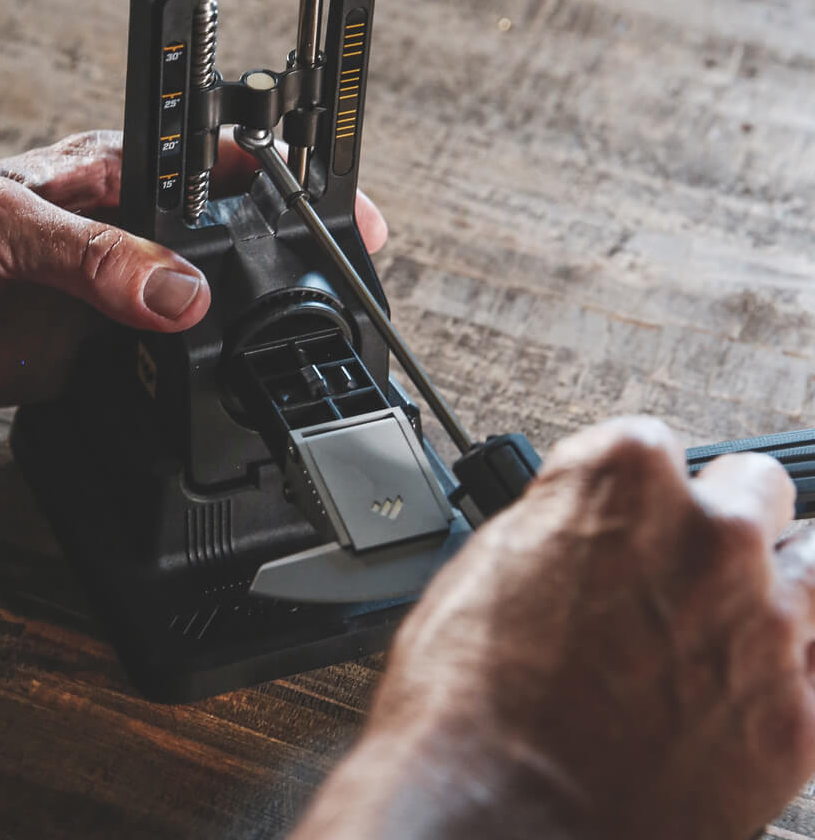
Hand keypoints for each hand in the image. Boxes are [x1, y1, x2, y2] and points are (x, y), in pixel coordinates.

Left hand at [0, 129, 386, 406]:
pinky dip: (181, 392)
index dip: (289, 197)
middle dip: (274, 279)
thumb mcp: (5, 224)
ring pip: (196, 322)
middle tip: (318, 314)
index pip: (222, 175)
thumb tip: (181, 294)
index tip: (347, 226)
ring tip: (274, 366)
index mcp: (115, 178)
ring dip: (231, 342)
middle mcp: (124, 240)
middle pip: (224, 255)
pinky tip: (203, 405)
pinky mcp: (87, 360)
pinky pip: (154, 378)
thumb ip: (94, 257)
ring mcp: (110, 303)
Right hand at [292, 416, 808, 839]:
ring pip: (811, 564)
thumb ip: (555, 524)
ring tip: (715, 629)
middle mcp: (712, 535)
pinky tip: (739, 685)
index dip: (628, 491)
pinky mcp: (801, 715)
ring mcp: (769, 624)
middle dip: (713, 523)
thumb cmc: (467, 703)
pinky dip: (791, 666)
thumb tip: (579, 524)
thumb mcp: (479, 569)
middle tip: (669, 575)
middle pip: (753, 489)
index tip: (618, 521)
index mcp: (623, 480)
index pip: (652, 445)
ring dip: (768, 587)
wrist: (496, 819)